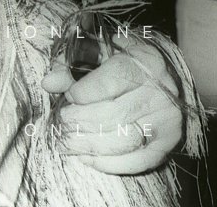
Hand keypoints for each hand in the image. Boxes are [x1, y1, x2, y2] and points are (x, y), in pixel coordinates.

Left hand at [42, 34, 182, 173]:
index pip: (109, 82)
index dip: (81, 93)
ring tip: (66, 142)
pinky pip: (136, 161)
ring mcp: (166, 122)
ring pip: (122, 141)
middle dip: (79, 122)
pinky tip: (86, 157)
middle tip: (61, 122)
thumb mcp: (100, 53)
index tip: (69, 96)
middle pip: (112, 115)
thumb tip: (48, 83)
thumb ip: (72, 65)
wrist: (168, 81)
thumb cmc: (125, 64)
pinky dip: (107, 163)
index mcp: (143, 64)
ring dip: (87, 145)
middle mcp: (160, 93)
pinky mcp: (166, 145)